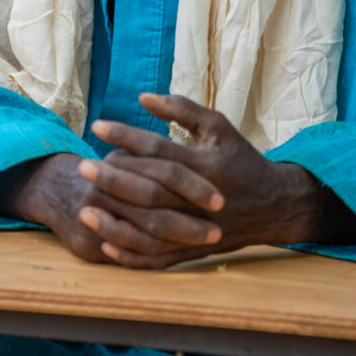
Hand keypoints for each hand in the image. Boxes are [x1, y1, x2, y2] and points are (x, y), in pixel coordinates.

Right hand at [0, 146, 223, 266]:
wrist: (51, 190)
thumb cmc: (99, 167)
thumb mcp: (122, 147)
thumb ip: (152, 133)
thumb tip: (182, 124)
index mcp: (116, 163)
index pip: (161, 172)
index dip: (191, 186)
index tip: (217, 198)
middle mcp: (102, 191)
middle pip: (154, 207)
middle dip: (188, 220)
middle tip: (219, 227)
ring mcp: (94, 220)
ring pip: (143, 237)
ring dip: (179, 240)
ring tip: (209, 240)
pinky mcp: (88, 246)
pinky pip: (127, 257)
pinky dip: (155, 257)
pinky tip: (178, 255)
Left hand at [75, 93, 323, 267]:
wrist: (274, 204)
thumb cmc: (240, 158)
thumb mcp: (218, 126)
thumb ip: (182, 109)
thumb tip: (143, 98)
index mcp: (206, 164)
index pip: (159, 148)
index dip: (126, 135)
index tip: (97, 126)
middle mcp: (200, 198)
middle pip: (149, 189)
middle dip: (113, 178)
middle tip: (82, 167)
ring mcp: (198, 228)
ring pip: (150, 228)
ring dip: (115, 220)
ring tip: (84, 208)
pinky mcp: (195, 250)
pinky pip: (157, 257)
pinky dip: (130, 253)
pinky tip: (105, 242)